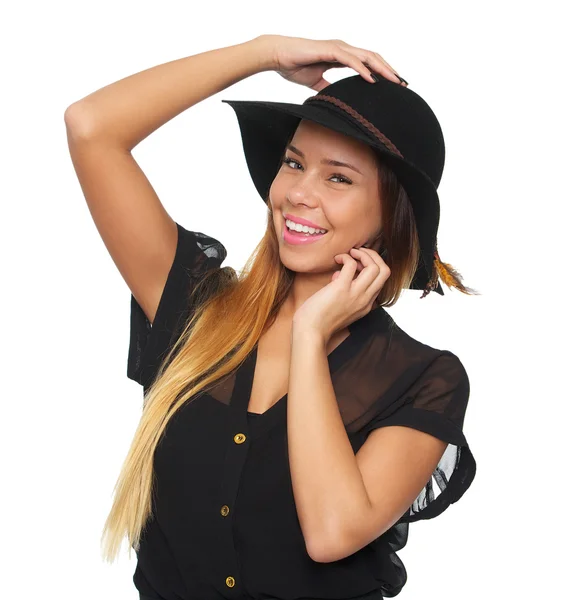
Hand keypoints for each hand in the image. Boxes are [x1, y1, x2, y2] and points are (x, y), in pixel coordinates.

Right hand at [259, 34, 403, 91]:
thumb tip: (334, 99)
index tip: (394, 86)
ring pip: (367, 57)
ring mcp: (338, 48)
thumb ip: (327, 88)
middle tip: (403, 85)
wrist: (278, 56)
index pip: (368, 63)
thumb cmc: (294, 66)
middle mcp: (343, 49)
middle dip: (389, 71)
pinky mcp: (330, 51)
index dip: (382, 73)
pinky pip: (351, 60)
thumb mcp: (315, 82)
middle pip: (373, 59)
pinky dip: (363, 69)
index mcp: (342, 56)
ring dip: (383, 69)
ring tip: (395, 81)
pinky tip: (373, 79)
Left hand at [292, 247, 390, 343]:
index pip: (382, 280)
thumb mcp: (340, 305)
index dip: (372, 266)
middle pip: (385, 271)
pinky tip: (337, 259)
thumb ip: (345, 290)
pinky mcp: (341, 289)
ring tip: (350, 254)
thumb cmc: (319, 319)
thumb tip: (339, 273)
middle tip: (358, 253)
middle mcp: (365, 299)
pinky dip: (346, 257)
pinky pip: (351, 264)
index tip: (358, 264)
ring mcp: (355, 294)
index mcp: (366, 304)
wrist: (310, 332)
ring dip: (363, 254)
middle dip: (374, 256)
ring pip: (376, 267)